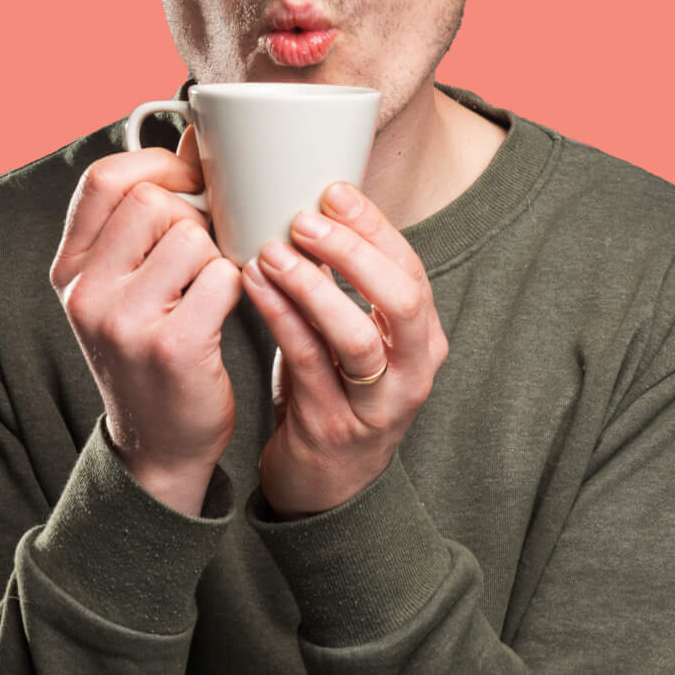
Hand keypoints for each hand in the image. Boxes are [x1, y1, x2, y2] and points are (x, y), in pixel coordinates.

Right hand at [49, 126, 242, 509]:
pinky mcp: (171, 346)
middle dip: (194, 216)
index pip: (105, 179)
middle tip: (205, 251)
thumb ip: (144, 219)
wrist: (158, 444)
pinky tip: (225, 311)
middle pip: (153, 200)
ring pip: (192, 236)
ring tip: (209, 290)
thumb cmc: (152, 351)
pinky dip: (236, 286)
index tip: (190, 182)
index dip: (158, 166)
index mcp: (71, 269)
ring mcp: (124, 321)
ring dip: (217, 255)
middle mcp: (86, 292)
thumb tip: (197, 139)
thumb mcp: (124, 285)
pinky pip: (222, 277)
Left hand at [240, 181, 447, 518]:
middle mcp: (411, 371)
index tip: (333, 189)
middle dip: (355, 251)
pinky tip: (253, 287)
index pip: (410, 269)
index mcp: (421, 339)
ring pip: (357, 337)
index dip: (373, 227)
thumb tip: (314, 203)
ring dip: (314, 287)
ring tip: (272, 251)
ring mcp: (376, 404)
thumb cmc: (335, 392)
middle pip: (401, 299)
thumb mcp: (354, 337)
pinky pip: (307, 364)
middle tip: (306, 218)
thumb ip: (347, 283)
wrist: (324, 486)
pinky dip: (280, 319)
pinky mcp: (333, 427)